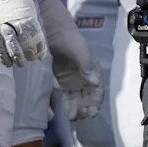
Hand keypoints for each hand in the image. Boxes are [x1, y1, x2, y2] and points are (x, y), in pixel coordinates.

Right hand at [0, 0, 47, 66]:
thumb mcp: (28, 7)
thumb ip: (32, 22)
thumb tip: (37, 36)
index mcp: (24, 18)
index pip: (33, 38)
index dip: (37, 49)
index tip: (41, 56)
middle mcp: (11, 25)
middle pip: (20, 46)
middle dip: (26, 56)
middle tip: (30, 60)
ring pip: (6, 50)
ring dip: (14, 59)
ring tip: (19, 64)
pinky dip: (2, 57)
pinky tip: (7, 62)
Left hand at [35, 0, 104, 119]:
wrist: (49, 30)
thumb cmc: (68, 37)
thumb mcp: (79, 49)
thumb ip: (87, 65)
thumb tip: (95, 82)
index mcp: (92, 68)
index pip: (98, 89)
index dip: (96, 101)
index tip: (92, 112)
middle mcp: (84, 76)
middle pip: (88, 97)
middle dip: (85, 108)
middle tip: (79, 116)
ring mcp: (72, 79)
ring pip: (77, 99)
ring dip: (76, 109)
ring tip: (72, 117)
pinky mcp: (60, 81)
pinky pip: (65, 96)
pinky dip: (66, 105)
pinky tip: (64, 113)